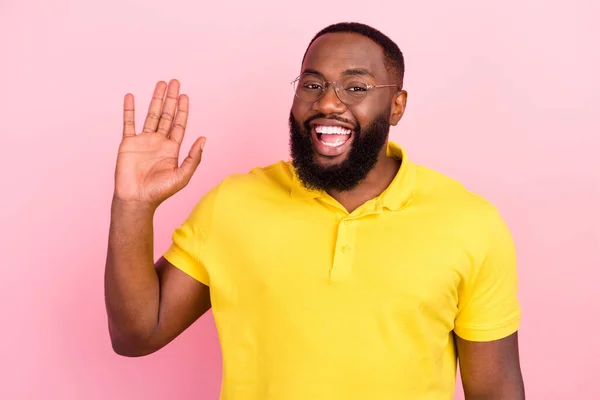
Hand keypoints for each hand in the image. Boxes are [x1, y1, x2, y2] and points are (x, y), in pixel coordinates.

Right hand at [114, 80, 204, 206]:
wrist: (136, 199)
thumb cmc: (160, 192)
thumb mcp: (182, 176)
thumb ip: (194, 158)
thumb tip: (203, 139)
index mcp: (172, 149)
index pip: (179, 124)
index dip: (183, 110)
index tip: (185, 96)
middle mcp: (159, 142)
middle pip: (166, 115)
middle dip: (171, 99)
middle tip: (175, 82)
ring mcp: (143, 141)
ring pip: (150, 114)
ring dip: (155, 99)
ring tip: (160, 84)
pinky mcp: (128, 143)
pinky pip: (128, 122)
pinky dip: (129, 109)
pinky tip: (130, 96)